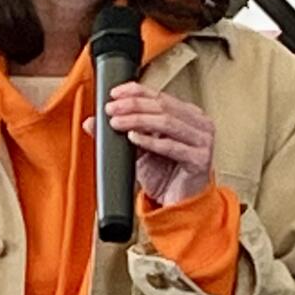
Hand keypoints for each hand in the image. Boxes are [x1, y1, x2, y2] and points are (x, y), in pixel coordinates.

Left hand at [102, 84, 214, 206]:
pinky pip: (172, 146)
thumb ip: (120, 132)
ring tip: (118, 123)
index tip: (114, 94)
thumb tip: (91, 121)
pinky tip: (134, 138)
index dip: (136, 91)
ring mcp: (203, 140)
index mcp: (187, 114)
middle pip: (163, 106)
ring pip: (166, 122)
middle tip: (112, 109)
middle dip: (133, 105)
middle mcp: (199, 123)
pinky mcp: (200, 159)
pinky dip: (150, 141)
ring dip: (138, 120)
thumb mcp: (138, 149)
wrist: (178, 203)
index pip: (160, 95)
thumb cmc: (165, 175)